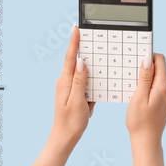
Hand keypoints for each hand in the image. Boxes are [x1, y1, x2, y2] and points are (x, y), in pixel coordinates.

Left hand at [50, 26, 93, 149]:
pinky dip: (92, 73)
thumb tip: (81, 62)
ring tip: (99, 49)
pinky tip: (100, 71)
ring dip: (89, 60)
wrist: (65, 138)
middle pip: (75, 60)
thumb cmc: (70, 122)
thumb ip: (79, 81)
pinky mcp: (76, 92)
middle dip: (82, 46)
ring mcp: (70, 87)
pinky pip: (85, 79)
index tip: (76, 28)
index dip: (74, 42)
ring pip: (82, 69)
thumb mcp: (76, 102)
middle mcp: (66, 82)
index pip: (70, 58)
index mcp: (65, 82)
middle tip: (90, 32)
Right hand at [126, 53, 165, 148]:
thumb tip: (148, 60)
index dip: (149, 56)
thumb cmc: (140, 121)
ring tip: (134, 89)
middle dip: (146, 69)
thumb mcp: (139, 97)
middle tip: (131, 75)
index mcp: (164, 85)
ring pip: (158, 78)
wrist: (147, 140)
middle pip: (159, 69)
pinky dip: (149, 87)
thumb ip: (145, 78)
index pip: (160, 61)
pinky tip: (139, 96)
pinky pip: (158, 87)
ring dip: (146, 79)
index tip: (136, 58)